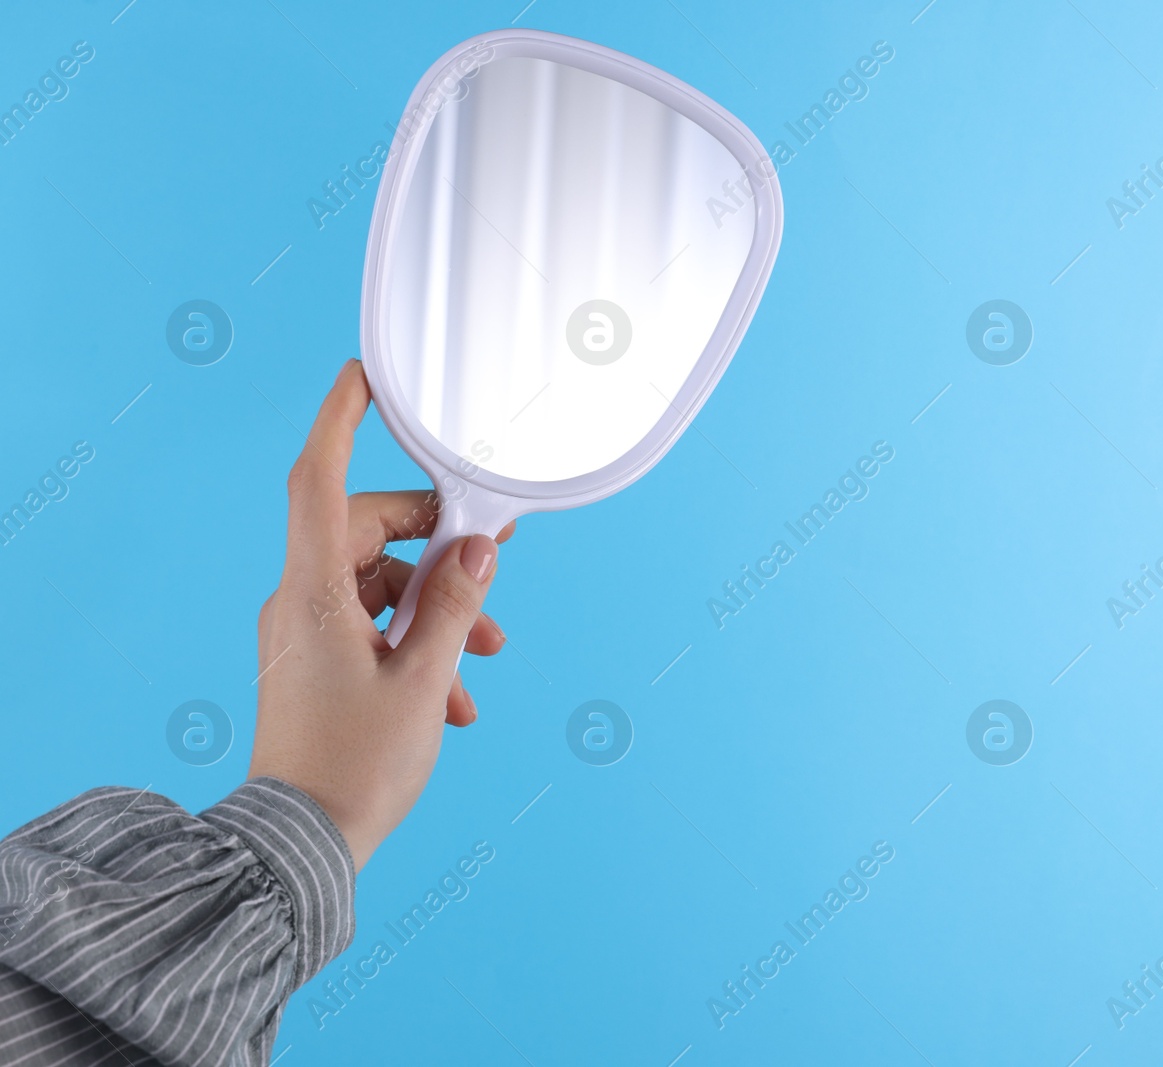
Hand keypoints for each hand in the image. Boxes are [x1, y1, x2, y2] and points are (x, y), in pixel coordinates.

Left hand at [247, 360, 513, 869]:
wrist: (301, 847)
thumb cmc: (354, 768)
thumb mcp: (423, 681)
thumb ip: (454, 605)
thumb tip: (476, 550)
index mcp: (313, 593)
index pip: (317, 480)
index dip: (340, 420)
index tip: (367, 376)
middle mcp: (299, 603)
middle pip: (372, 534)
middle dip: (440, 554)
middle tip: (493, 575)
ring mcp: (304, 635)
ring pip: (381, 586)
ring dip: (438, 611)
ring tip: (482, 658)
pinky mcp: (316, 664)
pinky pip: (373, 627)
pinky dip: (418, 646)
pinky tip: (453, 698)